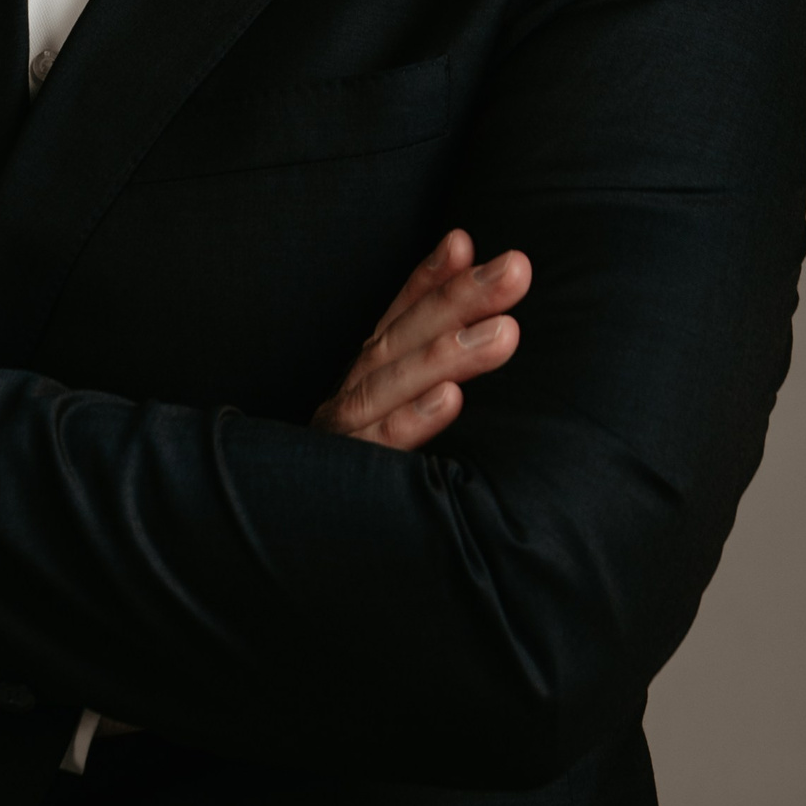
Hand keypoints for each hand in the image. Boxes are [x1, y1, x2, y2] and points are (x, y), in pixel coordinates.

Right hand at [312, 229, 530, 452]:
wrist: (291, 561)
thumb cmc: (372, 468)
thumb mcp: (404, 412)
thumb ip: (436, 365)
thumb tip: (479, 301)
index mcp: (370, 376)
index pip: (401, 316)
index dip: (432, 279)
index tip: (464, 244)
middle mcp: (353, 393)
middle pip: (402, 337)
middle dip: (458, 299)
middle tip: (514, 270)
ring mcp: (345, 431)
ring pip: (390, 382)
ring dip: (447, 353)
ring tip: (503, 332)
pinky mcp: (346, 474)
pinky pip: (379, 445)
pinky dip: (412, 419)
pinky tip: (450, 397)